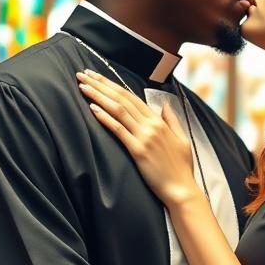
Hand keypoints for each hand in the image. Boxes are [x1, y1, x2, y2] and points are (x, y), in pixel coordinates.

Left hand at [77, 70, 198, 205]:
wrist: (181, 190)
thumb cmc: (181, 168)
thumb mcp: (182, 139)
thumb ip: (172, 120)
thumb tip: (165, 105)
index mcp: (160, 121)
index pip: (132, 97)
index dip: (112, 85)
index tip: (97, 76)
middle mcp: (151, 125)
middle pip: (122, 99)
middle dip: (100, 84)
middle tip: (83, 74)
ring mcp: (144, 137)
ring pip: (118, 110)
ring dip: (98, 96)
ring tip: (83, 87)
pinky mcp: (138, 151)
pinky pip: (119, 130)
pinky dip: (105, 117)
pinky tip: (93, 108)